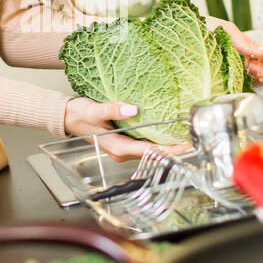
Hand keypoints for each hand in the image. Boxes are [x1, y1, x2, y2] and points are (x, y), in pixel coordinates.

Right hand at [64, 97, 191, 161]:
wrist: (68, 117)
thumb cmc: (79, 115)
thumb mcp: (94, 110)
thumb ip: (112, 109)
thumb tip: (132, 109)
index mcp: (117, 147)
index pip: (150, 152)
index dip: (170, 150)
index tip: (186, 146)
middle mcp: (123, 150)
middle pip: (155, 153)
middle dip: (175, 148)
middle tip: (195, 140)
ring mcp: (125, 146)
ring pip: (152, 149)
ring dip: (169, 144)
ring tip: (187, 135)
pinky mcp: (126, 140)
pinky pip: (146, 142)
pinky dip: (159, 138)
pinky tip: (169, 130)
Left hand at [206, 17, 262, 84]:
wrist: (179, 32)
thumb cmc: (201, 26)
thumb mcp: (225, 29)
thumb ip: (244, 41)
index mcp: (241, 46)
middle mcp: (238, 58)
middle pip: (260, 67)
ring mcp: (231, 68)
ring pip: (252, 75)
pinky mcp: (222, 77)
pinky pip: (238, 82)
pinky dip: (249, 83)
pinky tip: (255, 81)